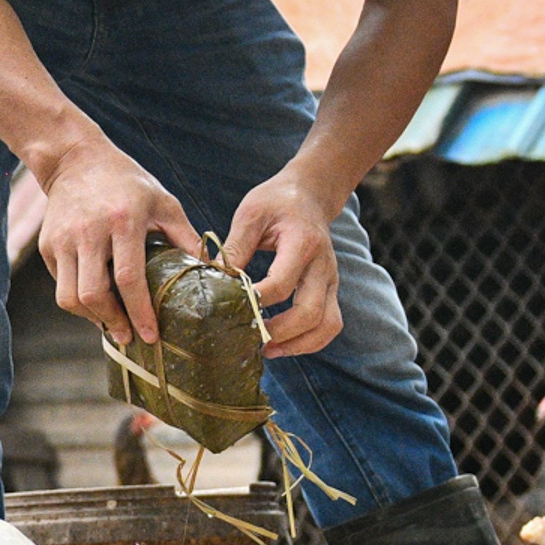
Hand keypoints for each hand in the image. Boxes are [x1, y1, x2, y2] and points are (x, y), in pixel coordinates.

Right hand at [36, 134, 201, 344]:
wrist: (75, 159)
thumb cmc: (127, 183)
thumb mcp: (163, 202)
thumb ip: (186, 237)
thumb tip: (210, 271)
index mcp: (123, 221)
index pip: (128, 278)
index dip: (140, 312)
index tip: (151, 335)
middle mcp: (89, 232)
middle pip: (94, 294)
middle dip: (113, 322)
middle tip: (129, 337)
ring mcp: (63, 240)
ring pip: (69, 297)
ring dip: (92, 317)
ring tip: (111, 323)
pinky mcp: (46, 245)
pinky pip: (61, 285)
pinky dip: (78, 300)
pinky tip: (96, 302)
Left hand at [222, 172, 341, 358]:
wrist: (310, 194)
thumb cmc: (277, 201)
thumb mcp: (250, 213)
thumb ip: (235, 247)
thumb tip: (213, 279)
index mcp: (303, 243)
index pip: (282, 283)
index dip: (257, 301)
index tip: (231, 308)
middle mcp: (323, 265)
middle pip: (311, 312)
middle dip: (280, 332)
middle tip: (251, 338)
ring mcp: (331, 280)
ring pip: (328, 324)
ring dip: (299, 344)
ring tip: (269, 350)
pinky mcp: (330, 289)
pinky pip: (329, 323)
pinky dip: (309, 340)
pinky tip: (283, 343)